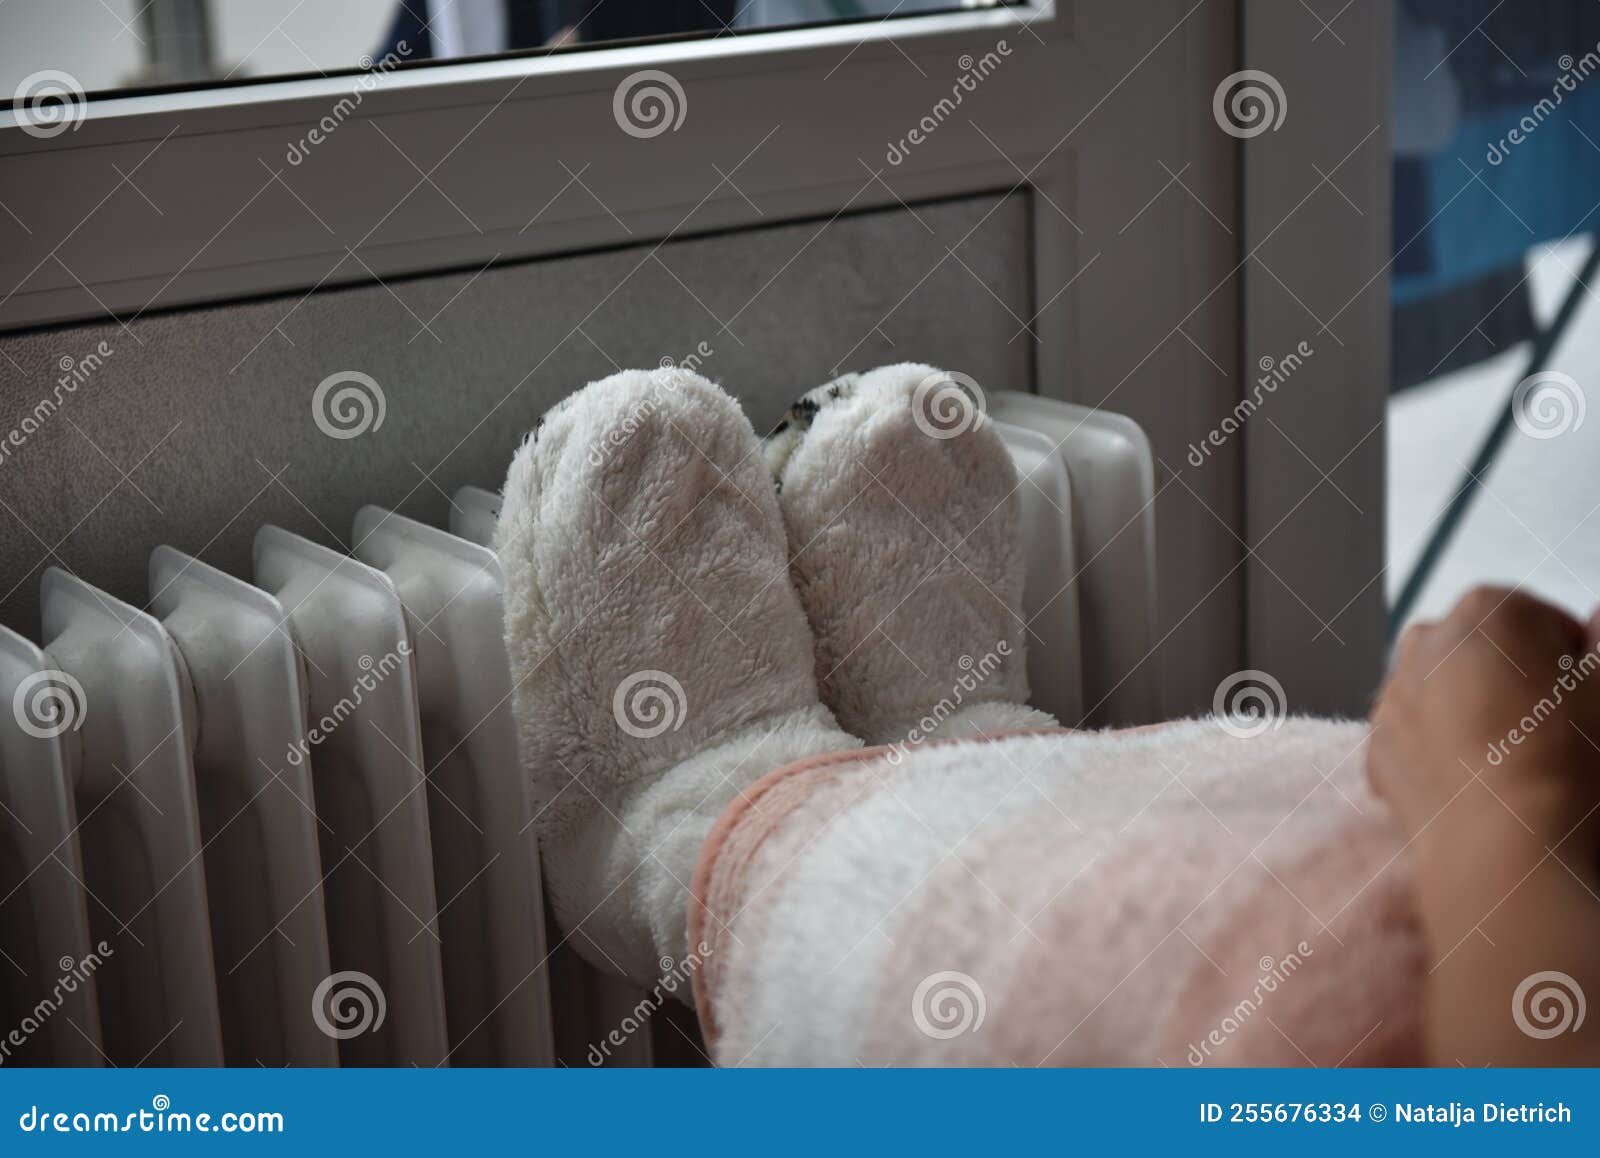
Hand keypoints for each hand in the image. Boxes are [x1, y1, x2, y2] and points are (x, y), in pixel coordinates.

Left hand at [1367, 586, 1599, 851]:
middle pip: (1486, 651)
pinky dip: (1440, 749)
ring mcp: (1393, 694)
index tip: (1581, 697)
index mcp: (1486, 610)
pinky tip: (1475, 781)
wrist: (1500, 848)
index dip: (1571, 660)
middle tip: (1550, 731)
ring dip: (1475, 711)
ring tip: (1513, 758)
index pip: (1543, 620)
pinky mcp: (1377, 745)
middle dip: (1516, 679)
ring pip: (1445, 690)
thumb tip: (1598, 617)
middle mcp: (1425, 641)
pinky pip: (1416, 735)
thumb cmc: (1566, 760)